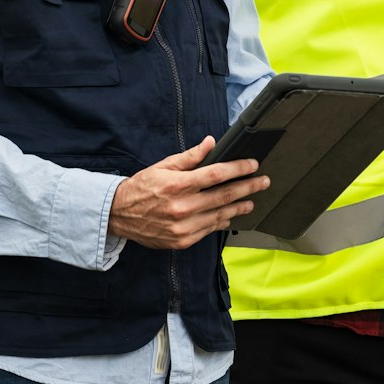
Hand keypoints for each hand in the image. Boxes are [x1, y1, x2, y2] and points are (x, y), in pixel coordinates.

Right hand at [107, 137, 269, 250]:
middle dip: (248, 187)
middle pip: (224, 196)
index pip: (216, 174)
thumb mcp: (163, 166)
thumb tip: (210, 143)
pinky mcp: (183, 241)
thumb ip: (189, 157)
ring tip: (252, 200)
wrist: (120, 215)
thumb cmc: (142, 187)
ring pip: (220, 215)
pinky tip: (231, 215)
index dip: (238, 169)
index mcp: (177, 185)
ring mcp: (183, 227)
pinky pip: (209, 230)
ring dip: (240, 207)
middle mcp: (182, 207)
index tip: (252, 164)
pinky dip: (223, 221)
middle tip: (263, 181)